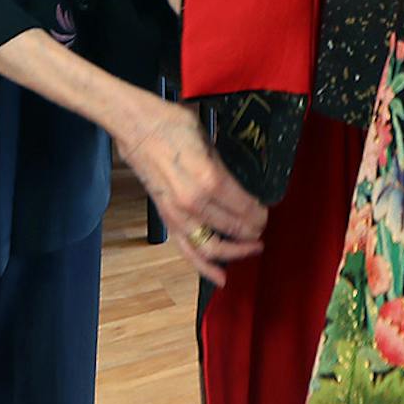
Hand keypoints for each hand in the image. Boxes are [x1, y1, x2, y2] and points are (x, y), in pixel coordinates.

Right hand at [113, 96, 266, 283]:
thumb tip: (239, 184)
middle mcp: (195, 203)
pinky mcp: (167, 220)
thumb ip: (224, 167)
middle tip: (263, 226)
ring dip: (235, 252)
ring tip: (253, 249)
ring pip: (212, 248)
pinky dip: (204, 267)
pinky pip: (188, 251)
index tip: (267, 212)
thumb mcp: (208, 140)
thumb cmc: (173, 125)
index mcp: (210, 179)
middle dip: (253, 231)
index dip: (260, 213)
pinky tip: (221, 277)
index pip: (245, 207)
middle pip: (234, 228)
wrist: (137, 127)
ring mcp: (178, 216)